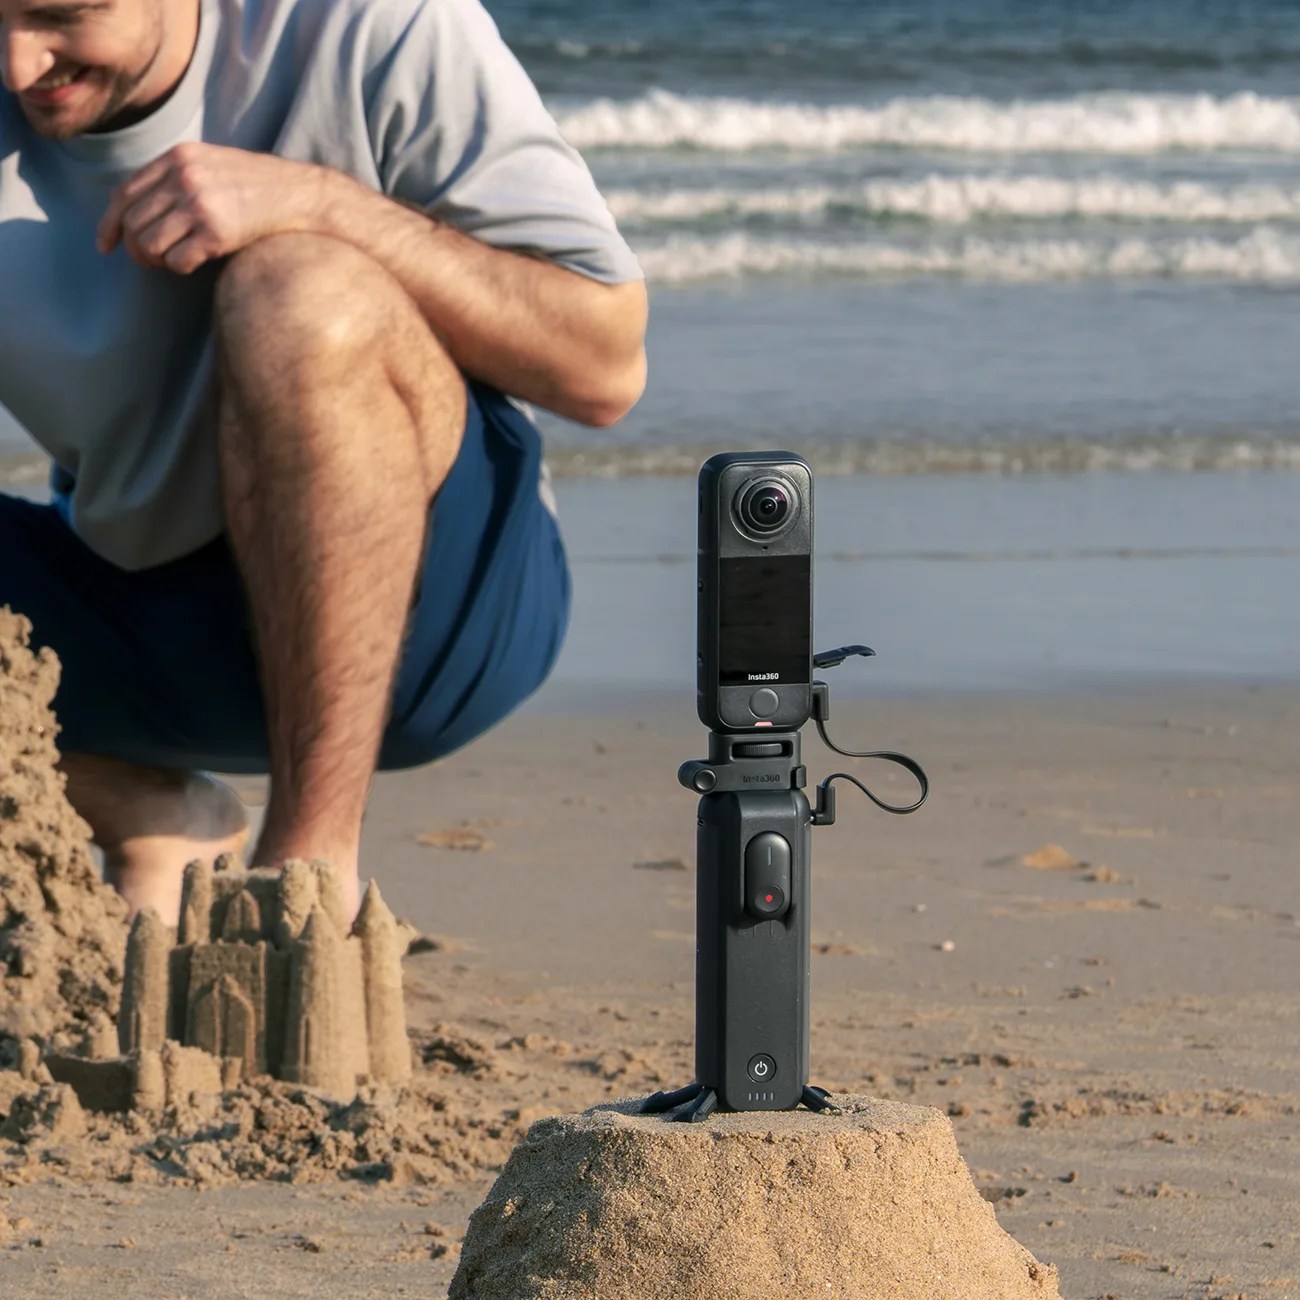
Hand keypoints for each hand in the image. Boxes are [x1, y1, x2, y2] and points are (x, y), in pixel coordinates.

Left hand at [97, 143, 330, 273]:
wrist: (300, 195)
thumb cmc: (259, 186)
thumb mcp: (212, 164)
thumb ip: (177, 176)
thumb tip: (141, 210)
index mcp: (178, 157)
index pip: (126, 192)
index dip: (110, 223)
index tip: (106, 245)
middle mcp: (184, 177)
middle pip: (134, 222)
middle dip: (136, 248)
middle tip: (148, 261)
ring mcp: (200, 205)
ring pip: (150, 243)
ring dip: (156, 260)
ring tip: (169, 263)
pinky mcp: (217, 232)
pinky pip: (178, 260)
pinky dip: (179, 268)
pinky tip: (193, 264)